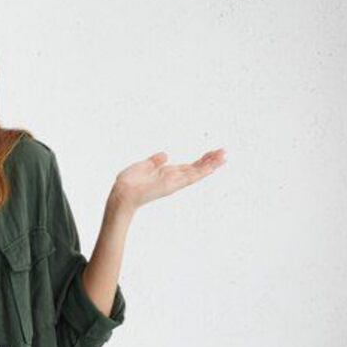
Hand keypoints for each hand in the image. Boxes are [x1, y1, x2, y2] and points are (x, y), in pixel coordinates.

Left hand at [110, 148, 226, 211]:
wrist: (122, 194)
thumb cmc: (128, 184)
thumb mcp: (142, 167)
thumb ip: (154, 162)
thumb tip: (165, 155)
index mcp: (166, 174)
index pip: (187, 166)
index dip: (200, 160)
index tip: (212, 153)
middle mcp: (173, 179)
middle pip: (196, 168)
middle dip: (210, 161)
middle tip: (224, 152)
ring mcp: (174, 182)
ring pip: (197, 172)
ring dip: (211, 164)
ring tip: (224, 156)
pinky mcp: (172, 184)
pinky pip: (190, 177)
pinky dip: (201, 172)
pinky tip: (212, 167)